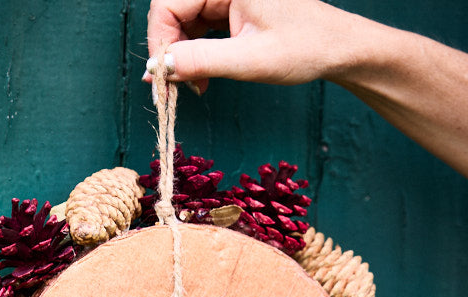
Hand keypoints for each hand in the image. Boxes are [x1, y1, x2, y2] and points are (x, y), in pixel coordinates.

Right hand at [145, 0, 364, 93]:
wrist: (337, 47)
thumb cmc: (304, 47)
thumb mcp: (250, 60)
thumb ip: (201, 61)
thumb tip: (158, 69)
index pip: (168, 4)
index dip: (159, 43)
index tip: (161, 80)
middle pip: (172, 11)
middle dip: (169, 52)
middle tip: (175, 89)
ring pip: (182, 21)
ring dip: (181, 56)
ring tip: (194, 86)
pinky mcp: (230, 6)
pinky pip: (198, 26)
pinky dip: (195, 52)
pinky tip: (202, 75)